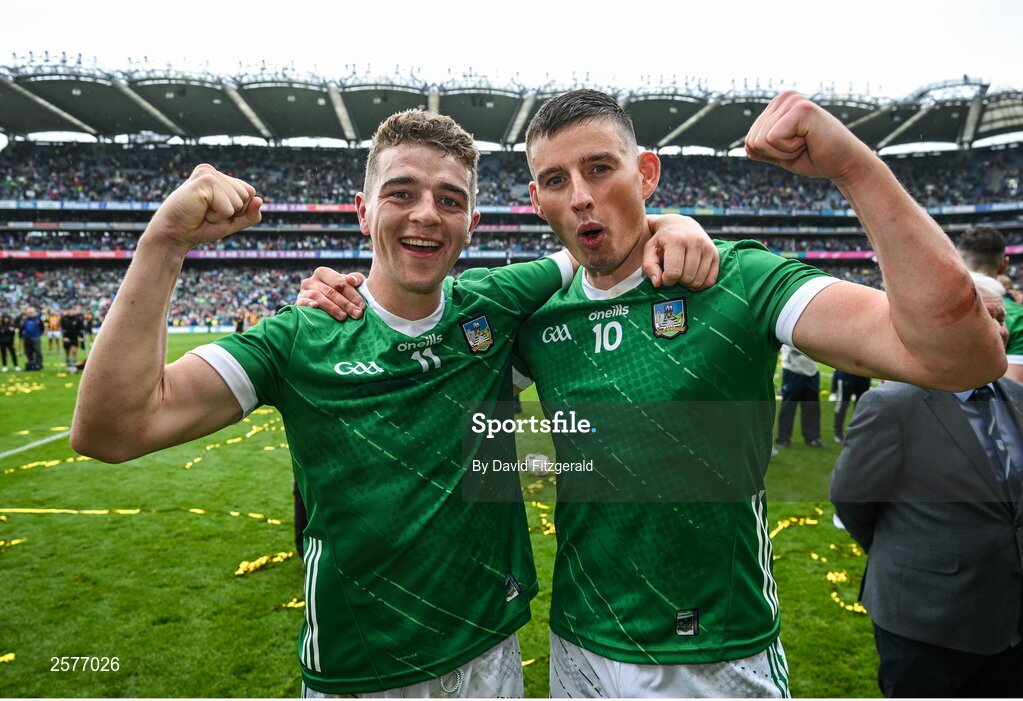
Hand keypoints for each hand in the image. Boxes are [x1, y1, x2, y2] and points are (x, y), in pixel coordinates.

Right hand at [143, 164, 261, 251]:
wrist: (174, 235)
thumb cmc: (200, 227)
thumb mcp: (232, 222)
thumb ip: (250, 214)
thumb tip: (260, 200)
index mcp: (218, 177)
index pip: (249, 192)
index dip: (238, 209)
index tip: (215, 212)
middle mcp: (212, 171)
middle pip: (247, 194)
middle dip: (232, 212)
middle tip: (207, 213)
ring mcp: (208, 174)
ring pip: (239, 201)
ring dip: (223, 215)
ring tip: (202, 212)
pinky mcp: (205, 181)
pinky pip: (228, 207)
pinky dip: (217, 216)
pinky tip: (200, 211)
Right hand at [295, 267, 365, 320]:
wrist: (321, 308)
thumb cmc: (339, 294)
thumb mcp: (348, 285)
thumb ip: (355, 279)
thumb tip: (353, 280)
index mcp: (323, 273)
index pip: (339, 282)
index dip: (352, 294)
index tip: (362, 306)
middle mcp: (311, 280)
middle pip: (330, 291)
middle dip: (345, 303)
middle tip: (356, 314)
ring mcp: (303, 291)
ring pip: (317, 296)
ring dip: (332, 307)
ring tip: (343, 317)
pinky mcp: (297, 302)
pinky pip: (301, 302)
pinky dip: (308, 304)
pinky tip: (315, 307)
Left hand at [642, 215, 718, 289]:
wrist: (681, 224)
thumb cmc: (662, 240)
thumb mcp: (650, 250)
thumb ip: (649, 267)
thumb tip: (658, 283)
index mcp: (677, 240)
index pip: (674, 272)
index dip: (667, 280)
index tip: (664, 276)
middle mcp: (695, 242)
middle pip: (687, 278)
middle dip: (678, 281)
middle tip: (674, 274)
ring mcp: (707, 247)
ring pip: (699, 281)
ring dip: (689, 284)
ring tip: (683, 274)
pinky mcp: (715, 254)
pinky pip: (711, 280)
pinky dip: (701, 284)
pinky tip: (693, 277)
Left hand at [744, 91, 874, 185]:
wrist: (844, 164)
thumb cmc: (815, 157)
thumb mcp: (781, 154)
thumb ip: (762, 148)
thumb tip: (746, 145)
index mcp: (778, 105)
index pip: (750, 138)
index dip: (770, 153)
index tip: (794, 147)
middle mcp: (784, 98)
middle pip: (753, 139)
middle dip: (776, 152)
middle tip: (802, 147)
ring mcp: (793, 100)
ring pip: (761, 140)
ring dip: (784, 151)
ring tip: (806, 143)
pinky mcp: (801, 109)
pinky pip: (773, 139)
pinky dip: (789, 149)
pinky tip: (808, 141)